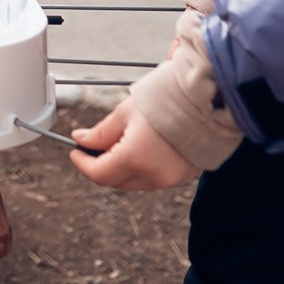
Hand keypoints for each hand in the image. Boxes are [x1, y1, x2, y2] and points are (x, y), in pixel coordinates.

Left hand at [70, 101, 200, 191]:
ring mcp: (170, 179)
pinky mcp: (183, 177)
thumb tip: (81, 140)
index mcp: (134, 158)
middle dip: (101, 167)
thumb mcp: (125, 113)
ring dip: (121, 169)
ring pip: (135, 182)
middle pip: (116, 182)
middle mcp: (152, 175)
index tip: (75, 152)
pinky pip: (154, 179)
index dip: (82, 163)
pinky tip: (140, 150)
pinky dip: (142, 169)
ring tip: (117, 145)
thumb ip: (101, 132)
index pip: (98, 174)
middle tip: (92, 148)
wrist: (207, 100)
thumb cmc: (166, 101)